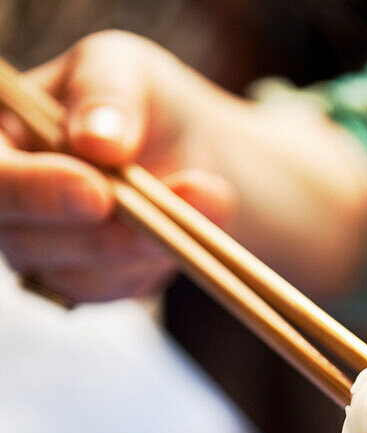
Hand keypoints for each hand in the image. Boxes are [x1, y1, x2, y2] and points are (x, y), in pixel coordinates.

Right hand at [0, 32, 235, 301]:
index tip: (97, 192)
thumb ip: (106, 94)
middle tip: (156, 220)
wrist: (186, 152)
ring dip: (143, 247)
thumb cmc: (136, 101)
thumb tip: (96, 140)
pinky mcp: (84, 284)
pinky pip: (113, 290)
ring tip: (208, 200)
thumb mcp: (123, 68)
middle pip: (24, 240)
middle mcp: (8, 202)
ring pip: (77, 273)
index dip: (36, 191)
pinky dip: (155, 263)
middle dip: (96, 236)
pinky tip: (191, 232)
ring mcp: (41, 251)